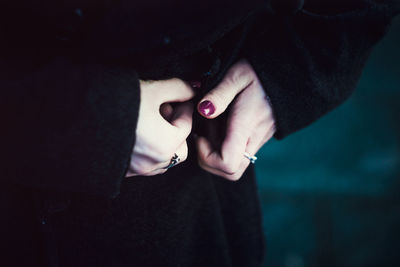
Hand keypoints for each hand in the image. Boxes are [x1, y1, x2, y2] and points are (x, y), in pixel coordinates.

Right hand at [126, 78, 194, 176]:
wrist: (79, 118)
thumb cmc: (118, 103)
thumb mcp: (152, 89)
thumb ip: (178, 88)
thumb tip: (192, 88)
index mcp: (166, 144)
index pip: (187, 125)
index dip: (185, 107)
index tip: (181, 97)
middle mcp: (154, 162)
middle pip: (179, 148)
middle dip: (177, 129)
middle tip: (164, 110)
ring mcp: (138, 169)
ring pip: (163, 159)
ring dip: (163, 141)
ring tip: (150, 122)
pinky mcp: (123, 171)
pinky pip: (145, 165)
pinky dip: (148, 151)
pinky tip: (138, 135)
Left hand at [196, 59, 275, 179]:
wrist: (287, 73)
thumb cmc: (258, 71)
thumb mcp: (236, 75)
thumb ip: (219, 94)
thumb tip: (204, 111)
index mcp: (246, 126)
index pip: (228, 165)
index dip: (207, 157)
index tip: (200, 136)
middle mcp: (253, 139)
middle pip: (231, 172)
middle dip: (209, 159)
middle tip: (203, 133)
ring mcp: (257, 140)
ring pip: (235, 164)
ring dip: (216, 151)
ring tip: (212, 124)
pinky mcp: (257, 138)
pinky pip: (239, 152)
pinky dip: (224, 144)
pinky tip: (221, 122)